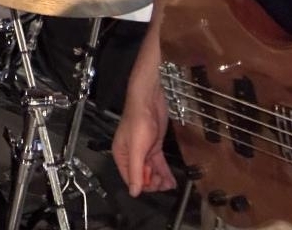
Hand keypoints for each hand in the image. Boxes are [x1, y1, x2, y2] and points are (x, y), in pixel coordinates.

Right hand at [112, 79, 175, 195]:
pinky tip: (170, 179)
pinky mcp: (154, 146)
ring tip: (169, 184)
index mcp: (121, 154)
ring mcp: (143, 151)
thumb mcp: (137, 148)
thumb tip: (134, 191)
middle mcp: (131, 154)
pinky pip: (158, 164)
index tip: (154, 187)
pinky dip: (164, 172)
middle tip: (163, 184)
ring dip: (160, 179)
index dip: (142, 185)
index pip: (130, 178)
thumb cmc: (138, 119)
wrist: (149, 101)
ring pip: (151, 171)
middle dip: (152, 182)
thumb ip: (136, 170)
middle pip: (141, 176)